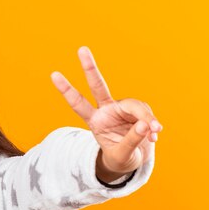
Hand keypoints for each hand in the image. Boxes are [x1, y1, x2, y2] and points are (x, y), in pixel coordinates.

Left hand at [50, 47, 162, 179]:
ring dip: (147, 120)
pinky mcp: (138, 111)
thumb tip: (145, 125)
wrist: (132, 160)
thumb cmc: (120, 158)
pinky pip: (147, 114)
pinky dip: (152, 124)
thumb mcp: (121, 155)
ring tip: (154, 134)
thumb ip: (131, 140)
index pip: (78, 104)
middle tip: (81, 49)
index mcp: (94, 121)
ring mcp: (122, 108)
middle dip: (89, 68)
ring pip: (136, 106)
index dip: (67, 90)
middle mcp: (106, 110)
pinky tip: (155, 135)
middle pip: (98, 86)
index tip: (54, 74)